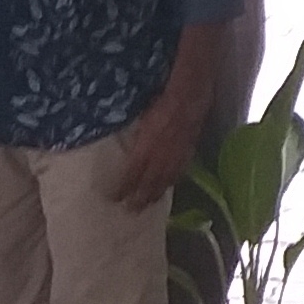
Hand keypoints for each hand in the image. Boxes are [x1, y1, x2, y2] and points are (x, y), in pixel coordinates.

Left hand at [108, 83, 204, 206]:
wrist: (190, 92)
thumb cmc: (160, 98)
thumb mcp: (140, 115)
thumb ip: (132, 134)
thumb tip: (118, 142)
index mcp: (146, 147)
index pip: (132, 173)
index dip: (123, 187)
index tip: (112, 197)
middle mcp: (162, 155)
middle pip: (149, 182)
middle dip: (139, 197)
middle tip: (129, 210)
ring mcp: (177, 154)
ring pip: (166, 179)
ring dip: (156, 193)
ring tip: (148, 204)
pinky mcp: (189, 149)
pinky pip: (180, 170)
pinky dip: (172, 180)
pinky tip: (169, 184)